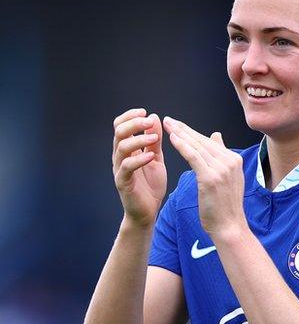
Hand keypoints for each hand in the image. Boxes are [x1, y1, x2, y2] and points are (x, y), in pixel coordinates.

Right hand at [112, 108, 166, 226]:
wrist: (148, 211)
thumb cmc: (150, 185)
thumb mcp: (156, 158)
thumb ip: (154, 140)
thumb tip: (154, 117)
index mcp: (127, 150)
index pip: (120, 126)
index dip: (130, 116)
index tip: (144, 112)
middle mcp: (119, 157)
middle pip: (118, 132)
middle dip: (134, 123)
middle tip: (149, 121)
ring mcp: (119, 169)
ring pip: (121, 147)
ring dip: (139, 139)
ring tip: (155, 137)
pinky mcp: (123, 182)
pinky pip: (127, 167)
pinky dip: (139, 159)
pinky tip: (151, 156)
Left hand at [163, 117, 246, 239]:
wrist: (229, 226)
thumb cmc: (225, 206)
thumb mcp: (228, 178)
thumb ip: (221, 156)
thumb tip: (216, 135)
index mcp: (234, 160)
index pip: (209, 142)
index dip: (192, 132)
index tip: (177, 125)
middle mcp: (230, 161)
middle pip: (202, 141)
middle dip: (183, 129)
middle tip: (167, 120)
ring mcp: (222, 169)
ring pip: (196, 146)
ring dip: (179, 134)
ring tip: (166, 125)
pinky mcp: (211, 177)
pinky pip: (193, 157)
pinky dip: (182, 146)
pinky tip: (171, 138)